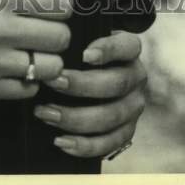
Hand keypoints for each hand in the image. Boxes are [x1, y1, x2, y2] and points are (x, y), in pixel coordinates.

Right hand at [0, 0, 82, 100]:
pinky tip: (10, 62)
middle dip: (55, 30)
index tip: (46, 4)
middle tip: (35, 26)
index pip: (61, 4)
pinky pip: (30, 89)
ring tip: (26, 46)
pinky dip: (26, 77)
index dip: (60, 3)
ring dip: (45, 57)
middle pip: (61, 37)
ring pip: (51, 68)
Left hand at [34, 30, 146, 158]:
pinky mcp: (127, 131)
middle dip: (81, 85)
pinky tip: (61, 141)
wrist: (105, 74)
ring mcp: (134, 107)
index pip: (126, 46)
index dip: (108, 50)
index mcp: (130, 51)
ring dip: (75, 118)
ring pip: (110, 117)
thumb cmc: (88, 51)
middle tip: (52, 82)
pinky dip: (84, 145)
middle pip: (115, 84)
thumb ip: (78, 39)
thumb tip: (53, 47)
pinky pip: (108, 143)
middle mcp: (137, 78)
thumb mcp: (89, 38)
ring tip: (46, 114)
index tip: (84, 55)